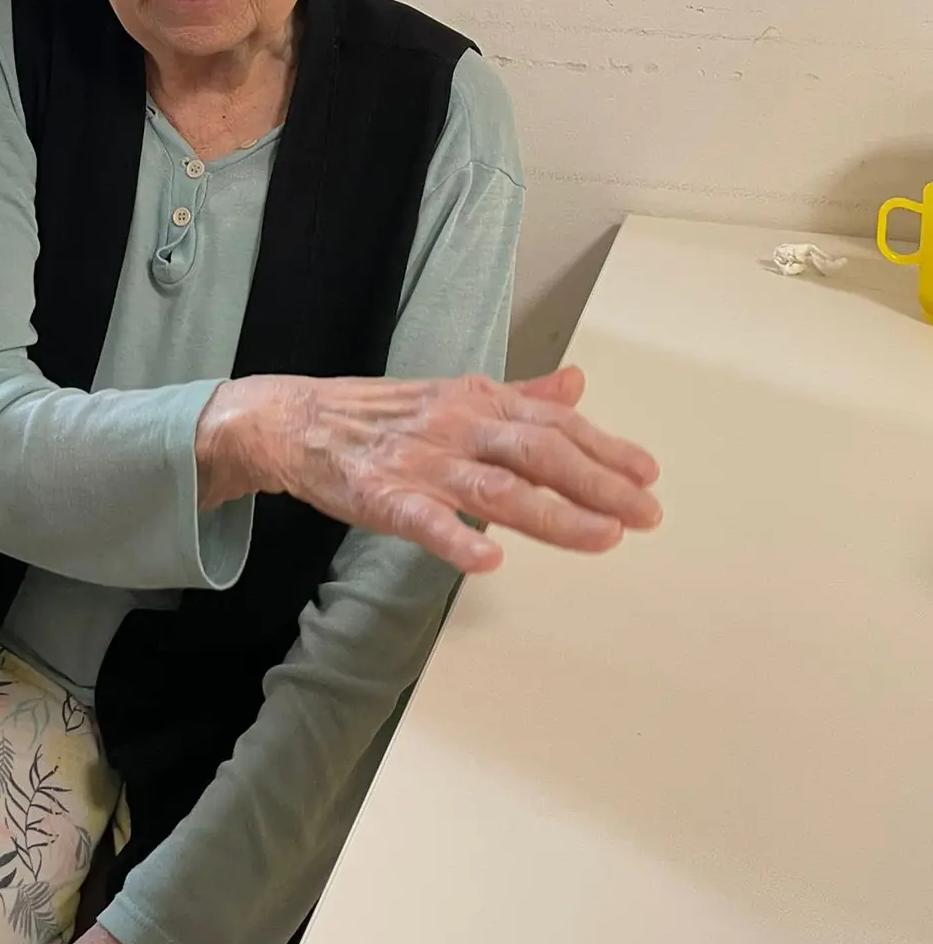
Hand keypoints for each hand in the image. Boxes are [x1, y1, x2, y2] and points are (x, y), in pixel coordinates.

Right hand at [196, 365, 660, 573]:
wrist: (295, 421)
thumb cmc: (379, 415)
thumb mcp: (455, 395)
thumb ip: (520, 396)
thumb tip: (577, 384)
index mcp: (476, 400)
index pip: (553, 423)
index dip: (604, 447)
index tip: (647, 475)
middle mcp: (456, 426)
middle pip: (539, 452)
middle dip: (599, 484)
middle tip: (646, 514)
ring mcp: (420, 461)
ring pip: (497, 488)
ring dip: (554, 514)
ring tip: (603, 538)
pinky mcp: (381, 496)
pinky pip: (423, 519)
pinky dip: (456, 538)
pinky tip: (489, 559)